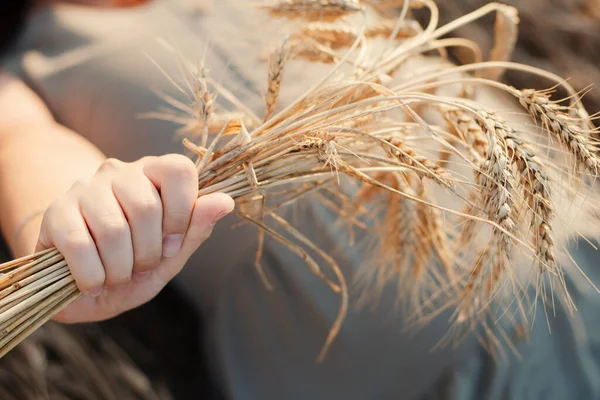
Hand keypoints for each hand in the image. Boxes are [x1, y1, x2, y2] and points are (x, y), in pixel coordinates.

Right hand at [35, 154, 233, 322]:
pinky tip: (94, 283)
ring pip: (112, 229)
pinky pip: (79, 245)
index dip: (182, 214)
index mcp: (154, 173)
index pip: (179, 170)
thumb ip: (197, 228)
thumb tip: (226, 201)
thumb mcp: (172, 254)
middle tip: (141, 266)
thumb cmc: (134, 265)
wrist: (85, 284)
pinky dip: (92, 276)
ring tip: (117, 276)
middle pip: (146, 207)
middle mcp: (119, 172)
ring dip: (120, 269)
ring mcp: (84, 188)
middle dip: (149, 253)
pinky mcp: (56, 213)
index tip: (173, 245)